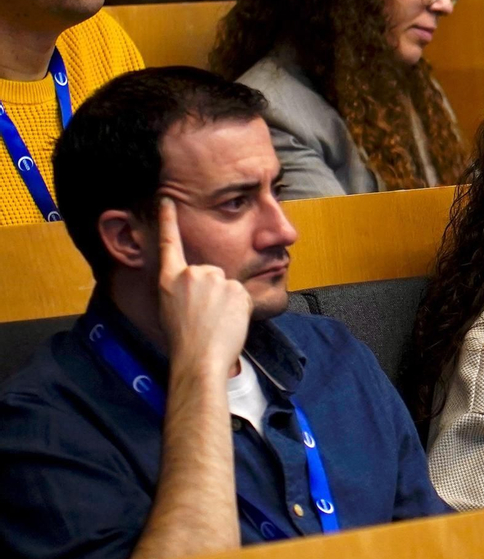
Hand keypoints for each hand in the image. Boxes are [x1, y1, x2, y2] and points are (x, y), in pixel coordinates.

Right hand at [157, 198, 250, 375]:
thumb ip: (183, 290)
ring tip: (216, 322)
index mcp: (169, 280)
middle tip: (206, 317)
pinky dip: (239, 309)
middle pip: (211, 273)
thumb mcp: (171, 309)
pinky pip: (242, 296)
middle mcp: (190, 274)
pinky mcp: (235, 287)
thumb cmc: (185, 342)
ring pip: (227, 285)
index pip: (168, 243)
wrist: (199, 358)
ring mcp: (213, 279)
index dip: (167, 221)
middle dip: (213, 292)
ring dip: (226, 301)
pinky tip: (228, 322)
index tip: (167, 200)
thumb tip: (195, 287)